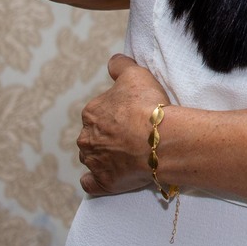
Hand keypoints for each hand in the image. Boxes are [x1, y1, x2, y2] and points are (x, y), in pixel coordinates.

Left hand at [78, 54, 168, 195]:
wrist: (160, 139)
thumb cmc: (147, 105)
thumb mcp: (135, 74)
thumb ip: (120, 65)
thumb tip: (113, 61)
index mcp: (91, 113)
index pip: (98, 112)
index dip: (115, 112)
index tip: (130, 114)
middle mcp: (86, 138)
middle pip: (93, 136)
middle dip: (107, 135)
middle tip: (130, 134)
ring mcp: (93, 162)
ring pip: (92, 158)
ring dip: (103, 156)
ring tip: (125, 154)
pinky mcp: (103, 182)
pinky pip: (91, 183)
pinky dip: (94, 180)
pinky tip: (104, 176)